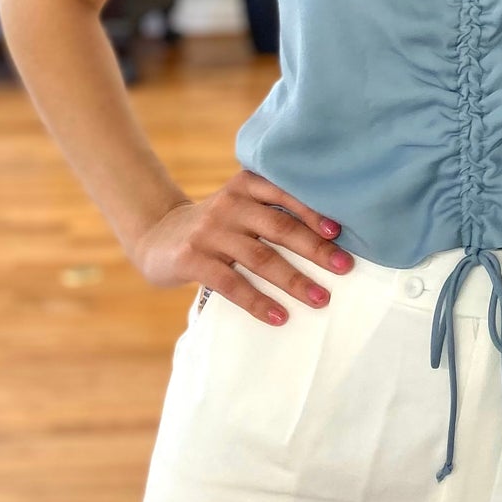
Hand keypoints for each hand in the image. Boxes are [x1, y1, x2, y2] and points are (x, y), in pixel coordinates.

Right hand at [132, 168, 354, 325]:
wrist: (157, 237)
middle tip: (344, 267)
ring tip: (320, 298)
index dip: (313, 212)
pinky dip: (258, 302)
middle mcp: (230, 204)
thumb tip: (330, 235)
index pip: (285, 193)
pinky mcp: (192, 259)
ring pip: (261, 258)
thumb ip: (272, 209)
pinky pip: (232, 283)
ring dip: (294, 280)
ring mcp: (210, 232)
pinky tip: (280, 316)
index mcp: (246, 185)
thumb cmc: (217, 225)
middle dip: (315, 249)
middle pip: (280, 227)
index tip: (339, 231)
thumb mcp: (240, 205)